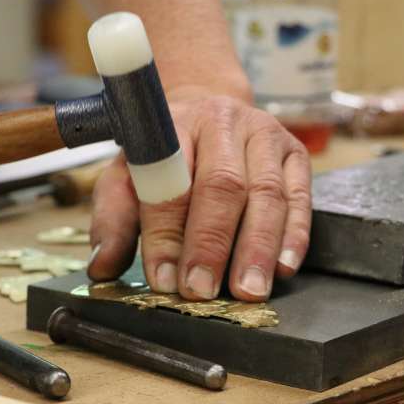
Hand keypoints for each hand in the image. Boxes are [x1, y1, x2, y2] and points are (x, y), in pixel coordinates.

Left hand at [88, 86, 311, 301]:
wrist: (209, 114)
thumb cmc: (166, 155)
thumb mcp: (126, 176)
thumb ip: (113, 219)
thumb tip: (103, 266)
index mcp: (174, 124)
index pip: (171, 183)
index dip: (166, 235)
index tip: (165, 279)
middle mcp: (223, 122)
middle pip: (224, 185)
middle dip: (212, 243)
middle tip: (204, 290)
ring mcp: (265, 134)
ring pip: (267, 193)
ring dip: (258, 247)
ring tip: (248, 289)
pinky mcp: (295, 153)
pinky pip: (300, 196)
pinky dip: (294, 235)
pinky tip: (283, 267)